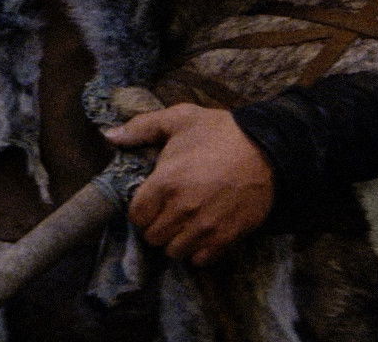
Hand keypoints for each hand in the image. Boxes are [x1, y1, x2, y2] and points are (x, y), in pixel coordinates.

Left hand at [103, 103, 273, 265]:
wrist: (268, 149)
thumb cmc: (220, 132)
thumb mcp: (180, 118)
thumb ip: (142, 127)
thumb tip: (109, 136)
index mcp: (165, 183)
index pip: (136, 217)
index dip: (141, 210)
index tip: (151, 201)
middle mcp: (181, 210)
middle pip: (152, 237)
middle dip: (156, 226)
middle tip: (168, 212)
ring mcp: (204, 227)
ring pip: (174, 252)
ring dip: (176, 241)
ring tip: (184, 224)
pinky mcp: (225, 238)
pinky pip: (200, 259)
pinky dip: (198, 251)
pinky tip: (202, 233)